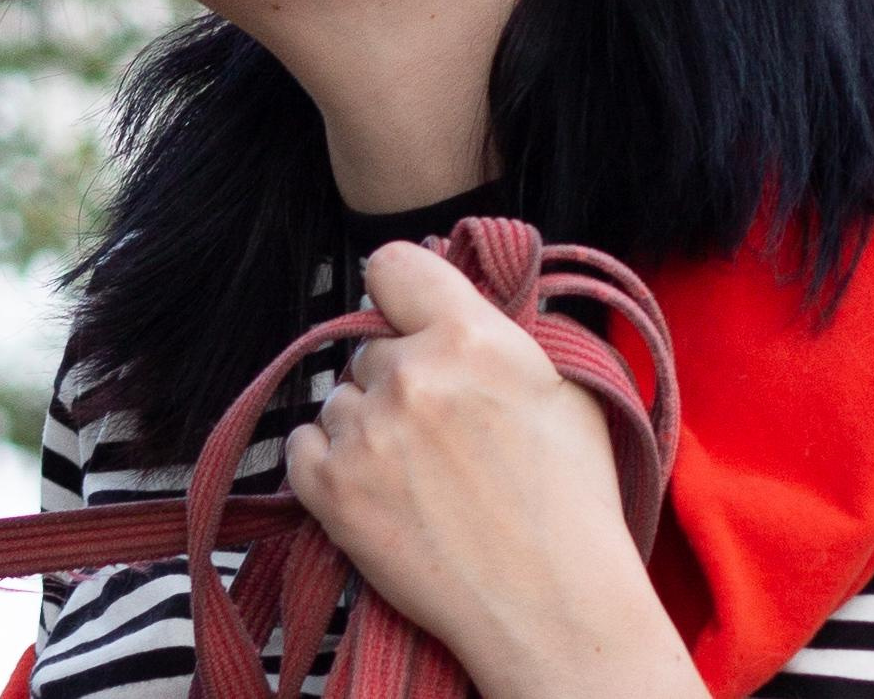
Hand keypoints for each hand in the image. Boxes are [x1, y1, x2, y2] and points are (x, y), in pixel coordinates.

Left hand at [283, 241, 703, 698]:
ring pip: (339, 399)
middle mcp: (409, 374)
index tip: (410, 318)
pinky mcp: (327, 487)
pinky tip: (378, 490)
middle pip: (370, 348)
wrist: (552, 608)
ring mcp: (362, 431)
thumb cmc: (571, 504)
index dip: (401, 292)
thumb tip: (458, 297)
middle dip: (399, 379)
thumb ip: (503, 332)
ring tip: (419, 476)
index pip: (392, 264)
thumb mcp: (564, 391)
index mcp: (470, 339)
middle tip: (440, 432)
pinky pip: (302, 444)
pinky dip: (329, 462)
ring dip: (367, 426)